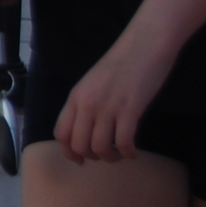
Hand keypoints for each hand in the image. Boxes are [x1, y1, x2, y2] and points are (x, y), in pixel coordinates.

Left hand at [53, 33, 177, 161]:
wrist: (144, 45)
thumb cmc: (120, 64)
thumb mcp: (92, 83)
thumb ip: (85, 103)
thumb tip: (83, 129)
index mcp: (75, 97)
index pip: (61, 133)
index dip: (68, 152)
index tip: (80, 161)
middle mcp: (87, 103)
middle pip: (79, 144)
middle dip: (92, 157)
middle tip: (106, 155)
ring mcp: (108, 106)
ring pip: (100, 147)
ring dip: (110, 157)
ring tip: (120, 154)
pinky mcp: (130, 108)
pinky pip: (124, 141)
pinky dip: (128, 153)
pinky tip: (133, 152)